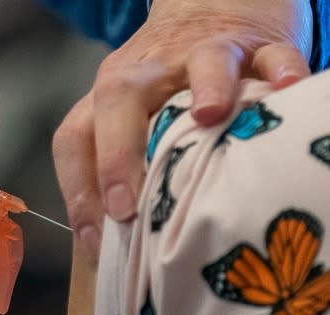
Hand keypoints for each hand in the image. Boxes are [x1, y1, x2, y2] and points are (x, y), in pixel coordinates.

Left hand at [53, 0, 312, 257]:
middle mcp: (147, 72)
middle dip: (115, 156)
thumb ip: (120, 169)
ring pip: (199, 62)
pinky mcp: (253, 48)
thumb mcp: (129, 120)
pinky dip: (280, 71)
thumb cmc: (166, 90)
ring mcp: (199, 55)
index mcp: (109, 96)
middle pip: (117, 95)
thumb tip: (110, 245)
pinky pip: (269, 55)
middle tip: (124, 208)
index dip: (76, 191)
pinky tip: (286, 91)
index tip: (93, 241)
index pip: (74, 137)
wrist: (206, 13)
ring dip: (205, 89)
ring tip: (209, 120)